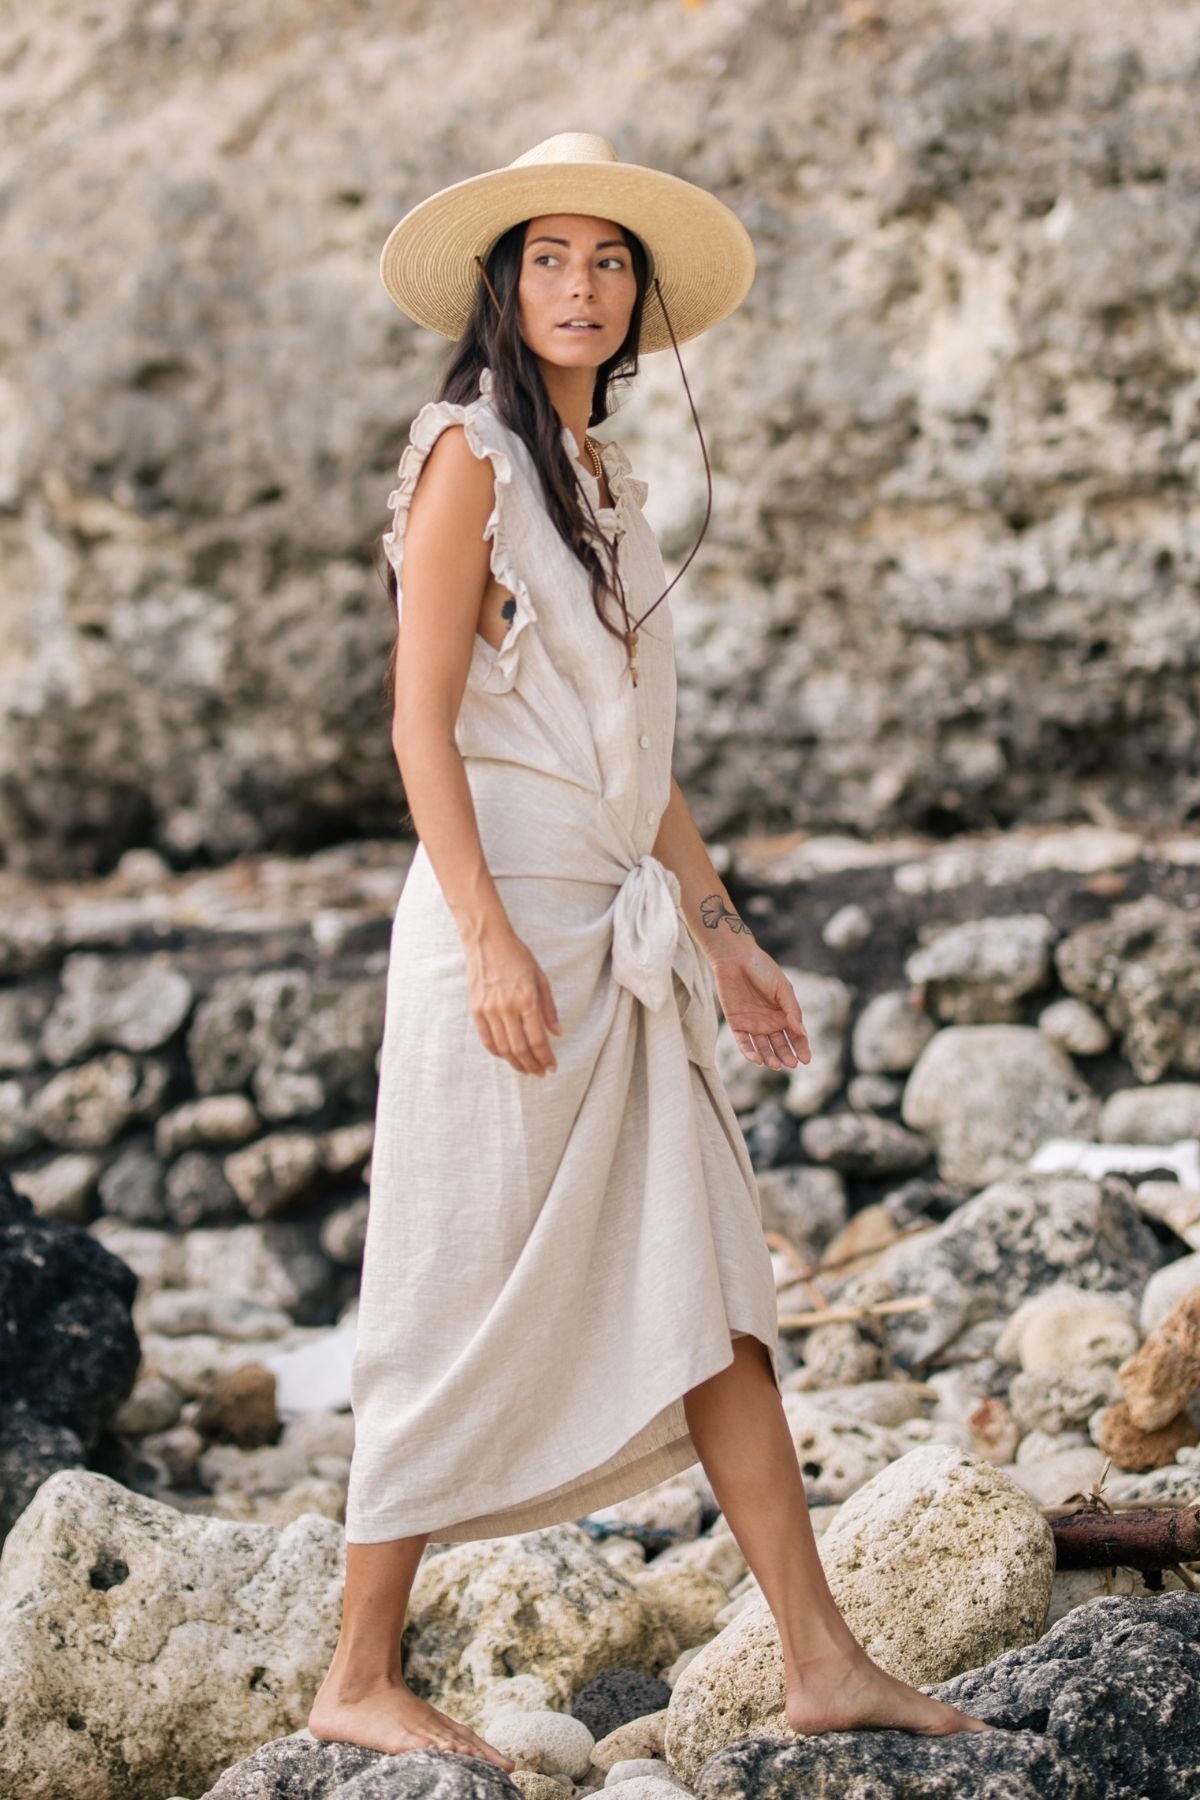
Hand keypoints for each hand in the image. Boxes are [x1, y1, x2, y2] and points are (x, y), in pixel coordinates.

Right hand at [464, 928, 562, 1075]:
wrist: (487, 941)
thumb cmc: (518, 957)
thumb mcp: (541, 979)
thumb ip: (549, 1009)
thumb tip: (558, 1033)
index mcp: (527, 1000)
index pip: (538, 1039)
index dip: (546, 1058)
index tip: (552, 1067)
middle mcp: (507, 1008)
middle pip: (521, 1048)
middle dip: (532, 1065)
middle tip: (540, 1073)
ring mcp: (489, 1010)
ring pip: (503, 1048)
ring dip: (516, 1063)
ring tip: (526, 1069)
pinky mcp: (476, 1010)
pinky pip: (487, 1039)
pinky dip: (498, 1052)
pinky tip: (507, 1056)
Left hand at [709, 944, 811, 1068]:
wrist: (735, 958)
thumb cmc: (763, 969)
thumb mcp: (783, 989)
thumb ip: (792, 1011)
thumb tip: (803, 1033)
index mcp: (784, 1013)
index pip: (795, 1036)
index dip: (802, 1048)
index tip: (806, 1060)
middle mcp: (770, 1022)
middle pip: (780, 1045)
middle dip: (786, 1056)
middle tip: (791, 1064)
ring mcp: (753, 1024)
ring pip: (763, 1048)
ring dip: (769, 1058)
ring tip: (775, 1065)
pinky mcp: (736, 1024)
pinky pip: (743, 1043)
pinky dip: (750, 1053)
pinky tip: (757, 1060)